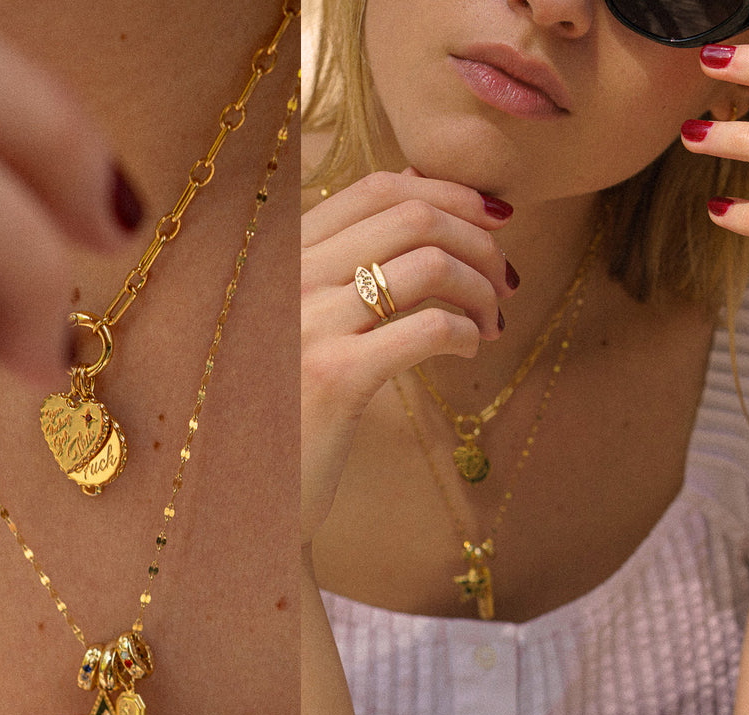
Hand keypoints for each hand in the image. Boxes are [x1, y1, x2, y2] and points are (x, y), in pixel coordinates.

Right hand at [300, 168, 515, 543]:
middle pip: (412, 218)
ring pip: (430, 266)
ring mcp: (308, 324)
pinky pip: (431, 328)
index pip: (375, 187)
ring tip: (493, 321)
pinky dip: (470, 331)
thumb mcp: (297, 318)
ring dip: (482, 289)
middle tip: (505, 279)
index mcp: (280, 255)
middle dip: (478, 241)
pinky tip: (472, 350)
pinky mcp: (336, 377)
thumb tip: (422, 196)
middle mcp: (288, 277)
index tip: (492, 219)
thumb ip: (342, 260)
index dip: (447, 193)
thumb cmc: (282, 404)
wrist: (243, 492)